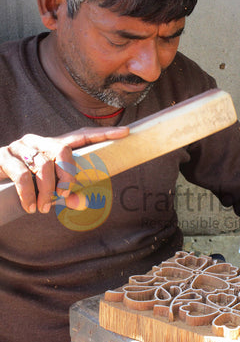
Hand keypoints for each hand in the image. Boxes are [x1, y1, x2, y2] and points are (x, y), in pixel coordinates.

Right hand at [0, 126, 128, 213]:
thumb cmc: (27, 184)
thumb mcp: (49, 189)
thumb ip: (66, 193)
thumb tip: (83, 203)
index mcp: (54, 145)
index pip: (82, 136)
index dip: (103, 134)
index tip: (125, 132)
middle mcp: (39, 141)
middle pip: (63, 150)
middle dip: (68, 175)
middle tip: (64, 195)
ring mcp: (21, 146)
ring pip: (43, 165)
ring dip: (46, 191)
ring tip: (43, 209)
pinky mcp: (3, 156)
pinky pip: (22, 174)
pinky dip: (28, 194)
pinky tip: (30, 207)